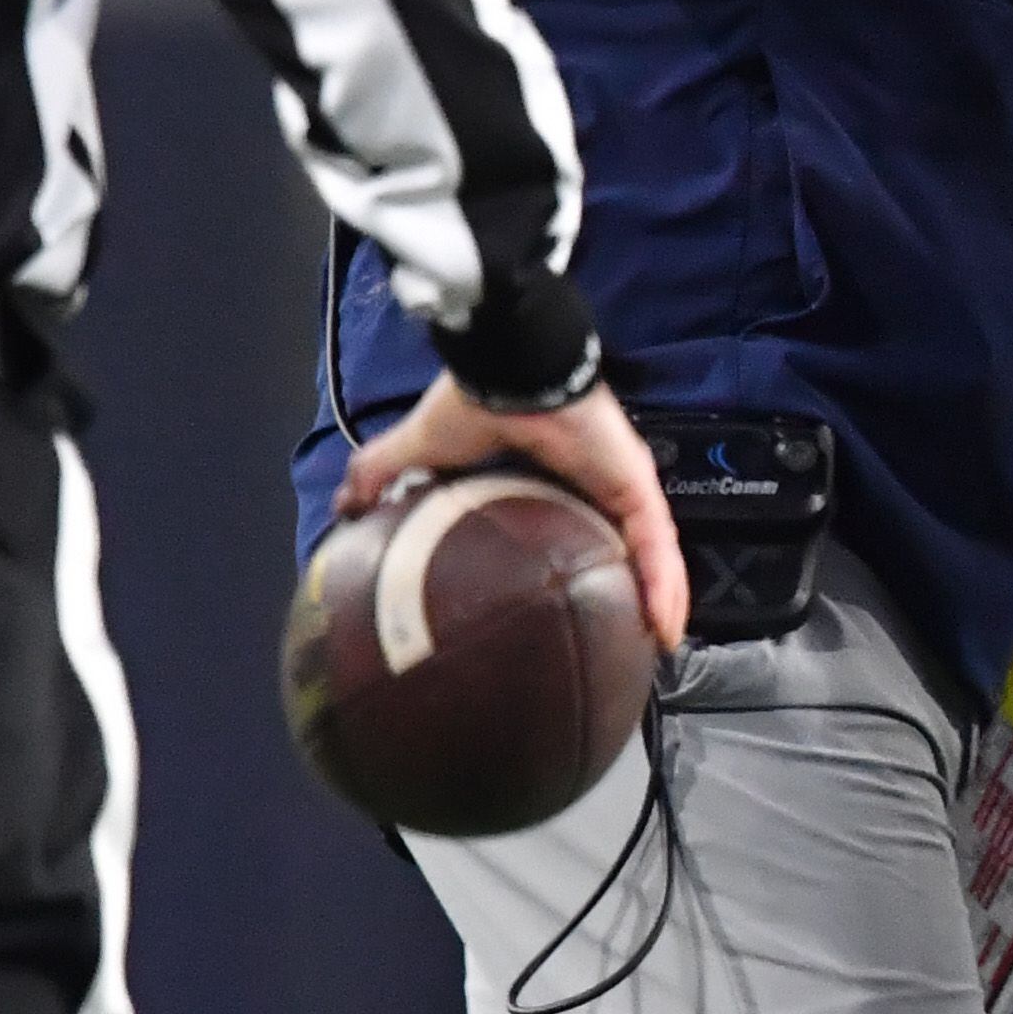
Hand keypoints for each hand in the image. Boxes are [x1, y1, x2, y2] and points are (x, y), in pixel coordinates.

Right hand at [336, 377, 693, 653]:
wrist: (502, 365)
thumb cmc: (472, 396)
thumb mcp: (422, 448)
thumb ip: (387, 474)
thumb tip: (347, 506)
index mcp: (551, 474)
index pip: (574, 528)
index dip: (577, 568)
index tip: (573, 614)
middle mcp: (594, 480)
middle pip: (621, 547)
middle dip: (627, 592)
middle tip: (625, 641)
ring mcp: (620, 481)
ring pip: (648, 554)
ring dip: (655, 600)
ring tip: (657, 648)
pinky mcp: (634, 481)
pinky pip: (658, 542)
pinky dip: (663, 584)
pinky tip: (666, 625)